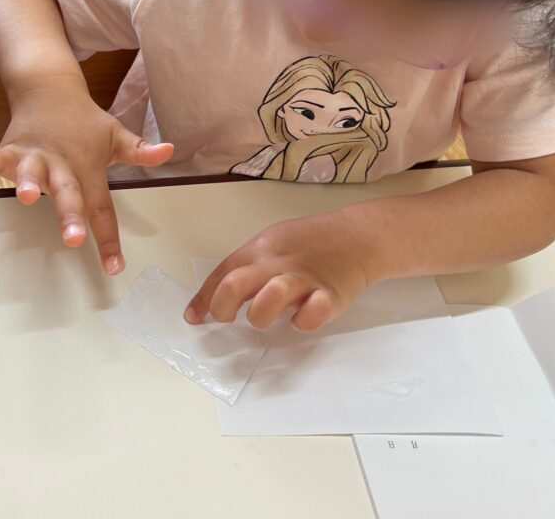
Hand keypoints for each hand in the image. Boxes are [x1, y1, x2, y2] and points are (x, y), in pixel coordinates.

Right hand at [0, 82, 172, 273]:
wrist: (50, 89)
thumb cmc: (85, 122)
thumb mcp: (116, 135)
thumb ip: (140, 150)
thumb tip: (169, 151)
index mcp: (89, 169)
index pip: (102, 209)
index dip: (108, 239)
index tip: (113, 267)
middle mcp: (62, 165)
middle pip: (67, 193)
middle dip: (69, 216)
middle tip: (72, 238)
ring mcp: (35, 156)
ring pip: (31, 171)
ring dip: (28, 183)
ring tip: (28, 197)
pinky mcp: (12, 148)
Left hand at [185, 208, 382, 330]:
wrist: (359, 234)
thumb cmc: (310, 242)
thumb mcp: (274, 243)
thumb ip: (249, 267)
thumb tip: (219, 295)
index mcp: (261, 248)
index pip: (222, 273)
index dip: (204, 298)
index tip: (195, 318)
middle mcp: (277, 262)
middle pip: (236, 284)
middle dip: (222, 307)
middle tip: (227, 319)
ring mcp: (304, 278)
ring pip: (269, 298)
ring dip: (260, 314)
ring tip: (266, 317)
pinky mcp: (330, 295)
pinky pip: (311, 314)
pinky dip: (303, 320)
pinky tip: (301, 317)